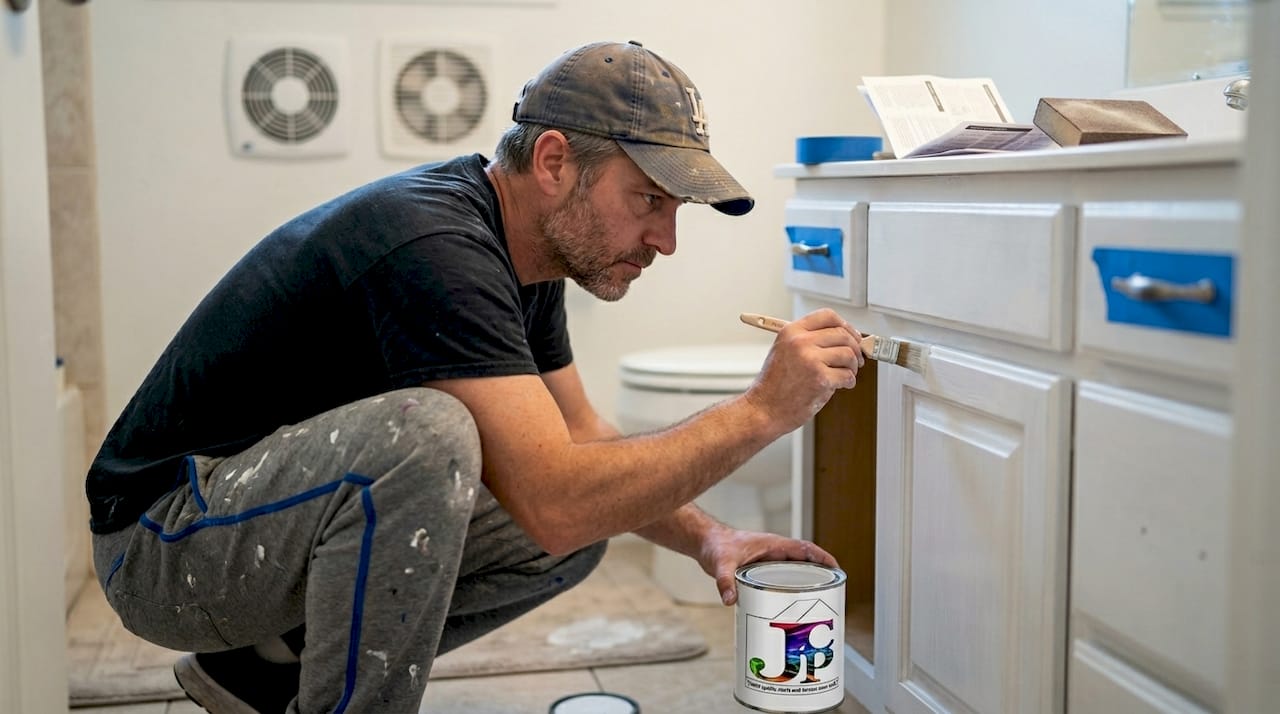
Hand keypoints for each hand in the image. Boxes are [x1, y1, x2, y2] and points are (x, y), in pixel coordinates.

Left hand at [696, 523, 838, 605]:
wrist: (705, 543)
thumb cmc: (715, 545)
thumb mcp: (720, 563)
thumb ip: (724, 580)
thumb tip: (729, 599)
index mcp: (773, 545)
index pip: (804, 549)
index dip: (822, 558)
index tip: (836, 569)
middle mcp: (775, 553)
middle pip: (805, 563)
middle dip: (821, 576)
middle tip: (833, 594)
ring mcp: (770, 562)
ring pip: (795, 573)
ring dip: (807, 585)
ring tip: (819, 604)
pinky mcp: (763, 572)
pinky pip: (783, 580)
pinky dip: (791, 590)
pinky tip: (792, 607)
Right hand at [746, 308, 862, 430]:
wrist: (764, 409)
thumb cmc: (774, 385)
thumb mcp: (784, 351)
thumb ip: (809, 341)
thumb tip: (842, 338)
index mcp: (791, 331)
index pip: (828, 316)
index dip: (846, 326)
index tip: (852, 336)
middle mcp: (800, 342)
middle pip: (842, 335)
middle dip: (855, 348)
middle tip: (856, 360)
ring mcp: (810, 360)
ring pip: (848, 354)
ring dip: (853, 367)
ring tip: (846, 374)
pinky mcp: (820, 379)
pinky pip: (847, 375)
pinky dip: (849, 381)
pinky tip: (843, 385)